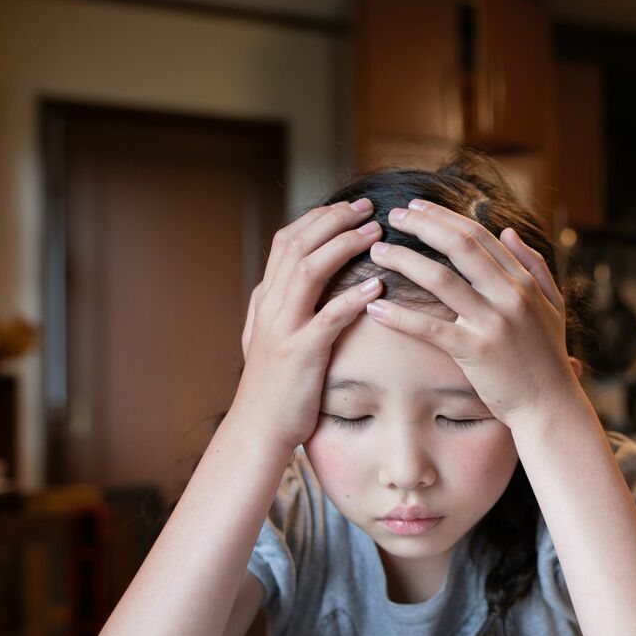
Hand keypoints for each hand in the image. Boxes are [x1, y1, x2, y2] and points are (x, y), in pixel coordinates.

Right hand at [231, 199, 384, 451]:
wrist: (257, 428)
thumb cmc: (273, 386)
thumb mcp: (267, 337)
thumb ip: (277, 307)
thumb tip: (285, 280)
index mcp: (266, 299)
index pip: (287, 240)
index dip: (317, 218)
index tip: (348, 206)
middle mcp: (270, 306)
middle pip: (298, 244)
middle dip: (333, 219)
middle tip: (368, 207)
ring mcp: (283, 328)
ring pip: (309, 270)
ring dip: (343, 246)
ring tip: (375, 234)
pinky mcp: (301, 354)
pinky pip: (328, 317)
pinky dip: (352, 297)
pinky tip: (378, 285)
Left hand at [363, 200, 578, 426]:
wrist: (551, 405)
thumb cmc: (548, 357)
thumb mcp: (552, 304)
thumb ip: (534, 265)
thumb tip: (507, 231)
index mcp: (524, 281)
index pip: (480, 235)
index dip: (445, 217)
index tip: (417, 207)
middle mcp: (510, 296)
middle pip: (460, 246)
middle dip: (422, 225)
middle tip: (393, 214)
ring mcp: (493, 323)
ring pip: (441, 279)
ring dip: (404, 260)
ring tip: (377, 251)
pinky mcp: (475, 352)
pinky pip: (430, 328)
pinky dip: (400, 317)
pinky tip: (374, 307)